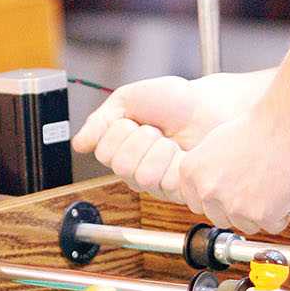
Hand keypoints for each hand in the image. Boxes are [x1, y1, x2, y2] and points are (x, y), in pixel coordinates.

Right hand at [71, 75, 248, 196]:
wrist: (210, 104)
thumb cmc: (174, 101)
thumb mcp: (127, 100)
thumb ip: (100, 121)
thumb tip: (78, 144)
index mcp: (121, 149)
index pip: (103, 152)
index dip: (120, 131)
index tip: (136, 119)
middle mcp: (136, 169)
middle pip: (121, 166)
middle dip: (141, 139)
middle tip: (156, 129)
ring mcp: (157, 183)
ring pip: (141, 175)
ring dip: (159, 149)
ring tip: (170, 140)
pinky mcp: (178, 190)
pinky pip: (165, 181)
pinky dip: (175, 159)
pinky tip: (182, 152)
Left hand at [178, 107, 289, 236]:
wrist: (285, 124)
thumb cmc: (258, 129)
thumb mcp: (216, 145)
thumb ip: (207, 172)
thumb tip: (210, 190)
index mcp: (191, 173)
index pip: (198, 204)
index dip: (219, 199)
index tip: (232, 190)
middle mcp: (207, 191)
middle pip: (222, 219)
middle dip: (239, 208)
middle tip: (256, 187)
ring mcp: (233, 205)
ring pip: (248, 225)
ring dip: (261, 212)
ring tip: (271, 185)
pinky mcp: (260, 214)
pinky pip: (272, 226)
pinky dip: (282, 214)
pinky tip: (283, 191)